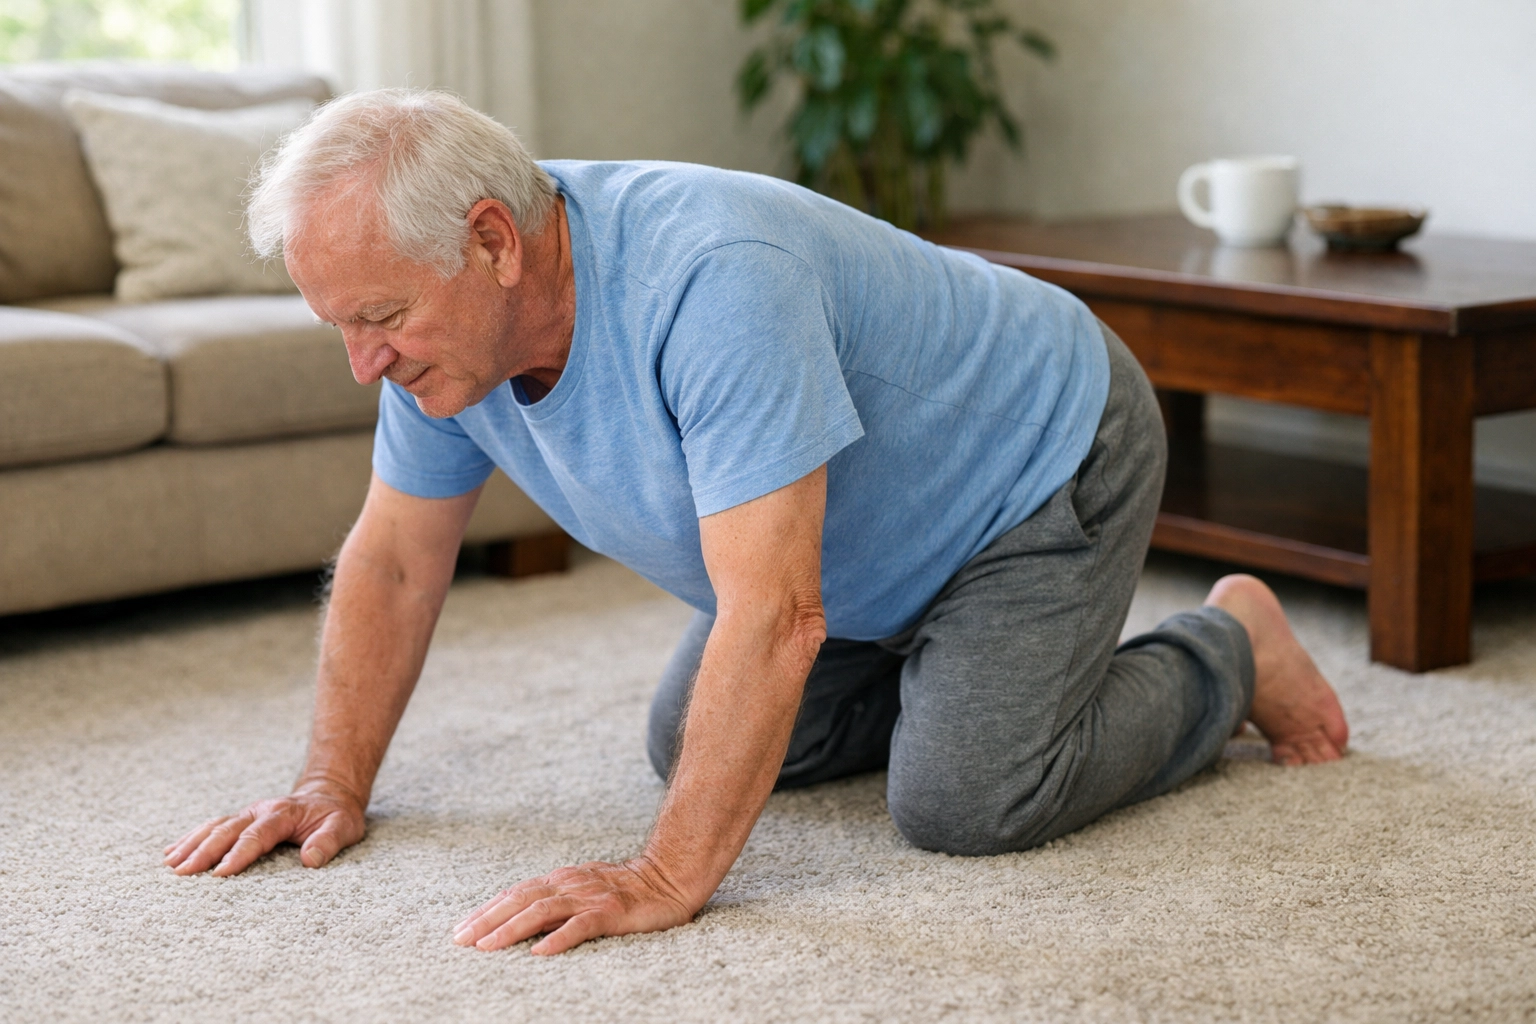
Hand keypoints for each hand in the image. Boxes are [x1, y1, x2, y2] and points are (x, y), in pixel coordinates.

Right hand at [163, 783, 365, 876]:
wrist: (329, 794)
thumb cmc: (336, 816)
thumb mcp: (343, 827)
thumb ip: (328, 842)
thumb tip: (311, 860)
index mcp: (283, 814)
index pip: (257, 836)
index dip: (238, 854)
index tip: (219, 874)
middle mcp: (260, 811)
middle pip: (227, 831)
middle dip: (204, 852)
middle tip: (182, 873)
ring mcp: (248, 813)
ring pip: (214, 827)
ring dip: (191, 845)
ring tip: (169, 865)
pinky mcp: (241, 819)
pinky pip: (212, 827)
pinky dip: (191, 838)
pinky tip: (171, 852)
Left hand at [453, 856, 697, 954]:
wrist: (670, 878)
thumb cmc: (626, 890)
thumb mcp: (584, 890)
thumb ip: (556, 901)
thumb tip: (519, 920)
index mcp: (561, 880)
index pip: (515, 893)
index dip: (487, 910)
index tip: (460, 929)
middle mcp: (571, 884)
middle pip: (521, 899)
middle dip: (487, 920)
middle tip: (460, 940)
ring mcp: (591, 897)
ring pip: (542, 910)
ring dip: (511, 929)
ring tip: (487, 947)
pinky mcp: (612, 912)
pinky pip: (581, 925)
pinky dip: (558, 938)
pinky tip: (540, 952)